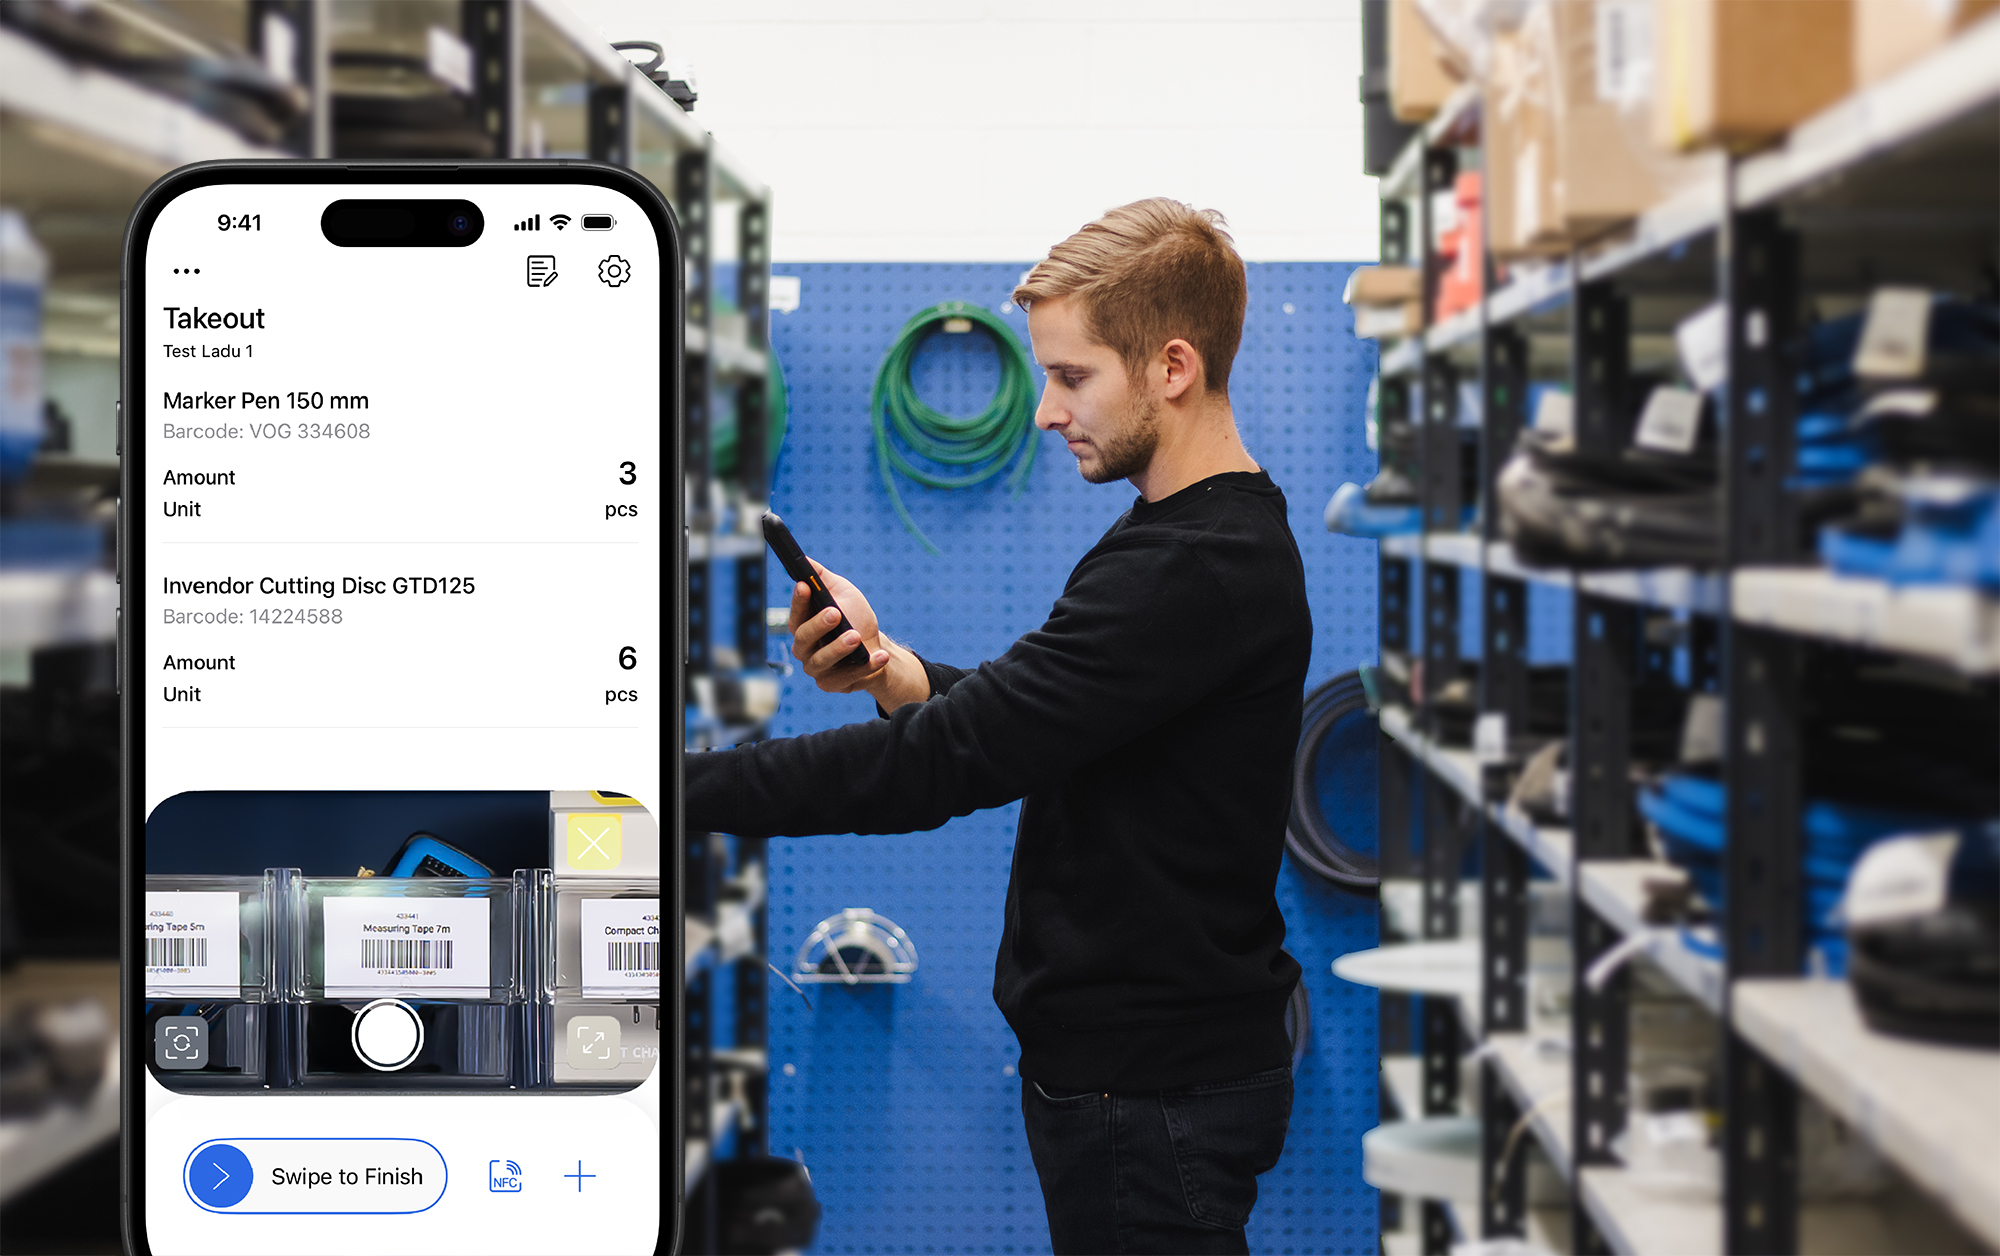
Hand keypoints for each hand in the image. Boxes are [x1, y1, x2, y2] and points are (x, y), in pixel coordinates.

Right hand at [789, 559, 891, 694]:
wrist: (877, 649)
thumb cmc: (856, 619)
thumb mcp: (843, 593)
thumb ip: (823, 577)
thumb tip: (806, 560)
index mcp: (803, 625)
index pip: (795, 613)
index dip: (798, 601)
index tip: (805, 586)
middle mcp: (805, 648)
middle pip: (803, 639)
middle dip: (818, 625)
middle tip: (835, 613)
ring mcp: (818, 668)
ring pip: (821, 661)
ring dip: (839, 648)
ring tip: (856, 636)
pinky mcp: (833, 684)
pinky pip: (846, 678)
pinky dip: (865, 667)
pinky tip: (878, 657)